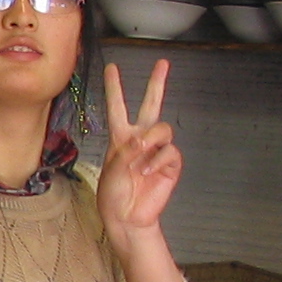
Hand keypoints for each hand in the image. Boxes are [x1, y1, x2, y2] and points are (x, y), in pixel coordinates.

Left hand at [95, 59, 182, 239]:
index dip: (114, 88)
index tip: (112, 67)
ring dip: (151, 140)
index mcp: (120, 137)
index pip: (117, 107)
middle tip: (163, 63)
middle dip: (157, 84)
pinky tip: (148, 172)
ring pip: (163, 128)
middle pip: (151, 104)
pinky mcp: (170, 165)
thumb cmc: (113, 195)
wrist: (127, 218)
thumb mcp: (111, 170)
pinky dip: (158, 161)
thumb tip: (144, 141)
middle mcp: (140, 139)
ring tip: (141, 156)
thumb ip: (126, 151)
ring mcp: (157, 151)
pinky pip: (170, 152)